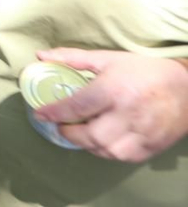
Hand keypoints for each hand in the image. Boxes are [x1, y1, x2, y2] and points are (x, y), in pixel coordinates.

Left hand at [33, 49, 187, 162]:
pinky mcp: (151, 147)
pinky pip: (122, 157)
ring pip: (105, 150)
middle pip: (90, 135)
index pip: (77, 107)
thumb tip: (41, 56)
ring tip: (80, 133)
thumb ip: (73, 58)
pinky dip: (107, 151)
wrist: (186, 88)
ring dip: (87, 144)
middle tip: (61, 127)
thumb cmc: (144, 71)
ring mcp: (141, 134)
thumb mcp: (108, 59)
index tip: (40, 114)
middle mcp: (127, 114)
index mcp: (113, 90)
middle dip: (69, 133)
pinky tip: (102, 140)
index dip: (54, 113)